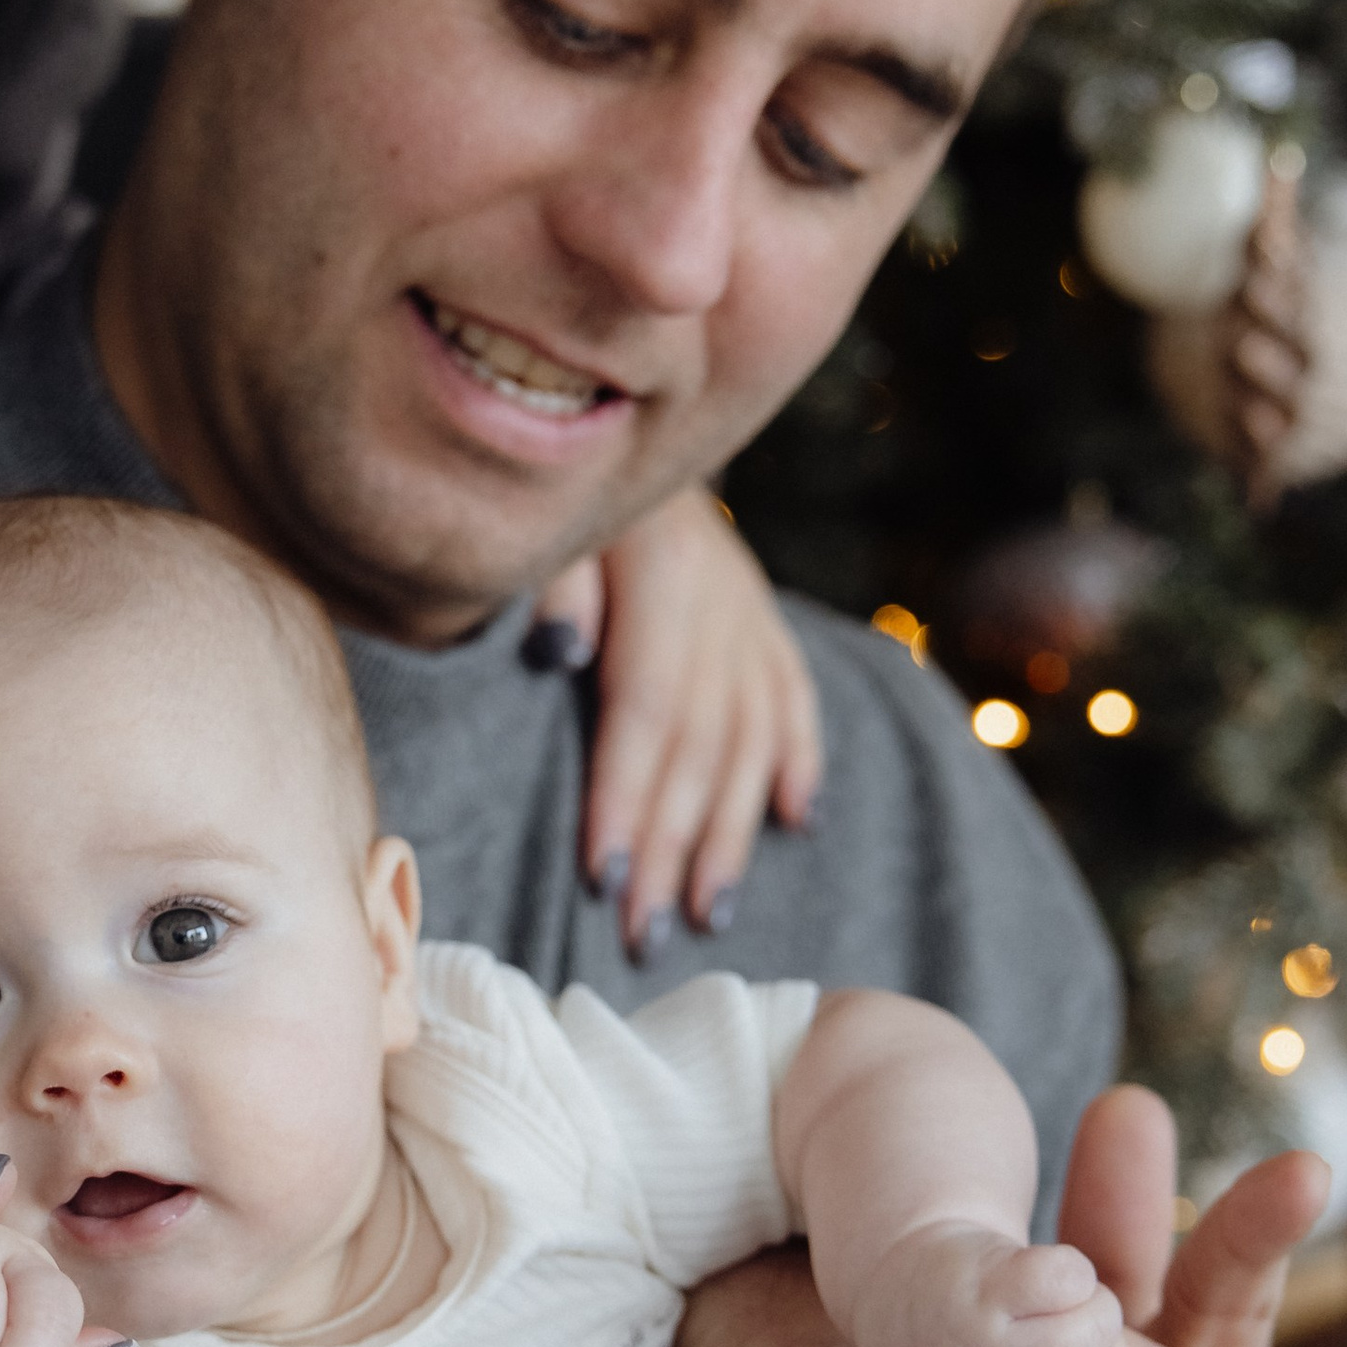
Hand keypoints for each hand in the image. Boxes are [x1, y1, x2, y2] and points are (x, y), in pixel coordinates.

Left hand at [533, 491, 820, 958]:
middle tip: (642, 933)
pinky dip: (798, 762)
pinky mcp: (766, 618)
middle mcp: (722, 599)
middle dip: (673, 847)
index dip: (628, 796)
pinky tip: (799, 822)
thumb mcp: (547, 522)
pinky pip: (794, 699)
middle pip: (702, 745)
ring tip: (707, 914)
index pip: (648, 709)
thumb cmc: (562, 491)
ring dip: (733, 833)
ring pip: (752, 739)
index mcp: (665, 574)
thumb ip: (550, 583)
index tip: (605, 876)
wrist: (632, 414)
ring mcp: (753, 612)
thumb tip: (554, 656)